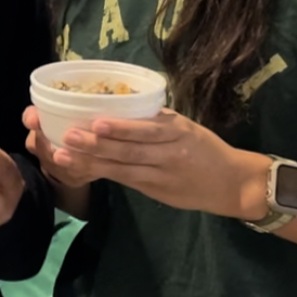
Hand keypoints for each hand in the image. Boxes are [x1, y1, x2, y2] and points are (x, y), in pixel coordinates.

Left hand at [30, 105, 263, 219]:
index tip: (96, 120)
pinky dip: (104, 173)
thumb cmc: (206, 150)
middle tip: (68, 135)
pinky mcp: (157, 191)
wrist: (231, 183)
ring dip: (93, 160)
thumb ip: (158, 121)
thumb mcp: (187, 128)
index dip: (120, 128)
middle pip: (130, 149)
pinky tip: (84, 168)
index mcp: (178, 131)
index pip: (146, 129)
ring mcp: (162, 174)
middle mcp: (170, 153)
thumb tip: (122, 106)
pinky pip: (126, 180)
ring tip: (66, 154)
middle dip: (97, 143)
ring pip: (124, 167)